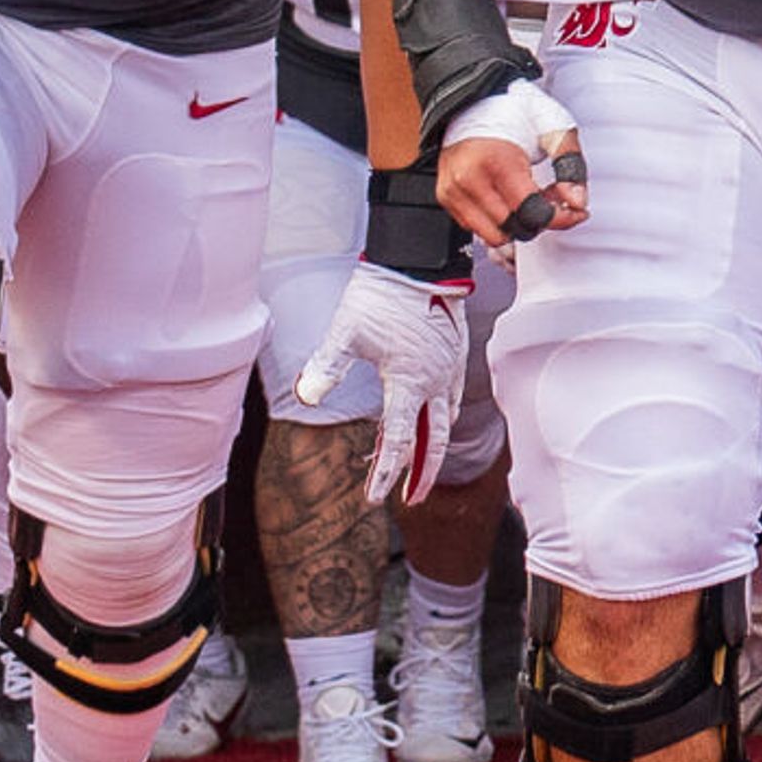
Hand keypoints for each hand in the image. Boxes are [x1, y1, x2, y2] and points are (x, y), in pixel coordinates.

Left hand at [293, 264, 472, 506]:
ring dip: (432, 445)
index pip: (398, 441)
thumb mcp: (345, 333)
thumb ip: (326, 367)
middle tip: (411, 498)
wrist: (419, 262)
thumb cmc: (381, 296)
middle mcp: (436, 381)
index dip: (386, 474)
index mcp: (410, 382)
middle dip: (423, 474)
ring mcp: (450, 368)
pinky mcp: (456, 354)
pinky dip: (443, 415)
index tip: (374, 498)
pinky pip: (454, 396)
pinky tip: (432, 414)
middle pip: (434, 442)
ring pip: (446, 419)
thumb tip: (306, 397)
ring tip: (418, 461)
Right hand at [441, 78, 584, 246]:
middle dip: (539, 219)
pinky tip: (509, 198)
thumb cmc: (510, 111)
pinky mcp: (446, 198)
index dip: (560, 218)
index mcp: (496, 162)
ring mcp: (453, 191)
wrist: (470, 100)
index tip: (575, 210)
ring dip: (518, 224)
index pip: (531, 214)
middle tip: (551, 196)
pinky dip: (499, 221)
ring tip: (529, 197)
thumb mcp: (552, 127)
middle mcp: (468, 181)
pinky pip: (477, 228)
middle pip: (515, 229)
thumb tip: (577, 200)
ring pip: (494, 236)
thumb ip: (571, 164)